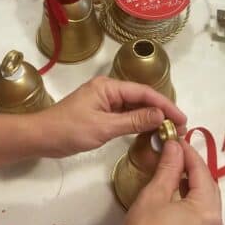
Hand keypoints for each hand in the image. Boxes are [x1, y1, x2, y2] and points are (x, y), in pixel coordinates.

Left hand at [31, 76, 186, 157]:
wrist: (41, 137)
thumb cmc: (69, 130)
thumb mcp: (103, 127)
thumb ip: (133, 121)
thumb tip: (161, 115)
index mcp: (108, 86)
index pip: (144, 92)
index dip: (166, 105)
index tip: (182, 119)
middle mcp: (108, 90)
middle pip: (141, 98)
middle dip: (161, 111)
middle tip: (180, 128)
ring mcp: (104, 102)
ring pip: (134, 107)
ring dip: (151, 118)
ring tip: (170, 131)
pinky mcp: (100, 114)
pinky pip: (125, 115)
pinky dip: (138, 123)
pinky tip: (149, 132)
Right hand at [111, 140, 224, 224]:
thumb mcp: (154, 195)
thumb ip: (168, 168)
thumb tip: (174, 146)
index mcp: (208, 211)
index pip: (202, 172)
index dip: (189, 153)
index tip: (175, 139)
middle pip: (209, 186)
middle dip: (193, 168)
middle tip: (174, 152)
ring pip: (208, 200)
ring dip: (194, 183)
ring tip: (175, 169)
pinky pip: (205, 215)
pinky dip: (194, 200)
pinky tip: (179, 192)